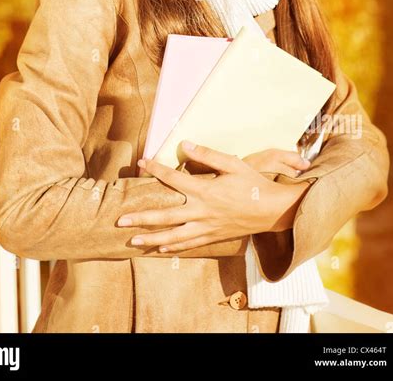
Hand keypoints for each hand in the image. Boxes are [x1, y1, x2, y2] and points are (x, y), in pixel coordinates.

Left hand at [116, 141, 309, 252]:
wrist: (273, 210)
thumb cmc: (252, 184)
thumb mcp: (232, 164)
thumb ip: (207, 155)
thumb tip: (185, 145)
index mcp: (205, 190)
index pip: (173, 178)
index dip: (155, 169)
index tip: (141, 162)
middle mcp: (202, 212)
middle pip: (165, 216)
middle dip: (140, 218)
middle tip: (120, 220)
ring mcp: (206, 227)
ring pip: (173, 236)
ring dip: (150, 238)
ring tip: (131, 240)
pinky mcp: (212, 236)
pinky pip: (188, 244)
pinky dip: (172, 247)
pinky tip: (158, 248)